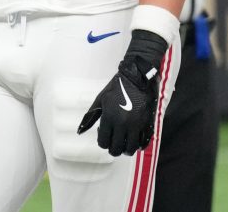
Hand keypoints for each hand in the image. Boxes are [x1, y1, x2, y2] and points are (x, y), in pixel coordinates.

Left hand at [77, 29, 167, 155]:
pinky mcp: (147, 123)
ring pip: (131, 148)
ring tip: (125, 145)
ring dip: (126, 150)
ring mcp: (136, 125)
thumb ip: (90, 116)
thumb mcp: (100, 99)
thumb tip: (80, 130)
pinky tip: (136, 142)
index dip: (102, 143)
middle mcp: (122, 124)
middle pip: (116, 148)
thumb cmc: (116, 87)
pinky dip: (139, 145)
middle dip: (113, 149)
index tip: (105, 138)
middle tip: (114, 145)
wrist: (137, 77)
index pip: (103, 142)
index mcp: (109, 117)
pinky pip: (144, 142)